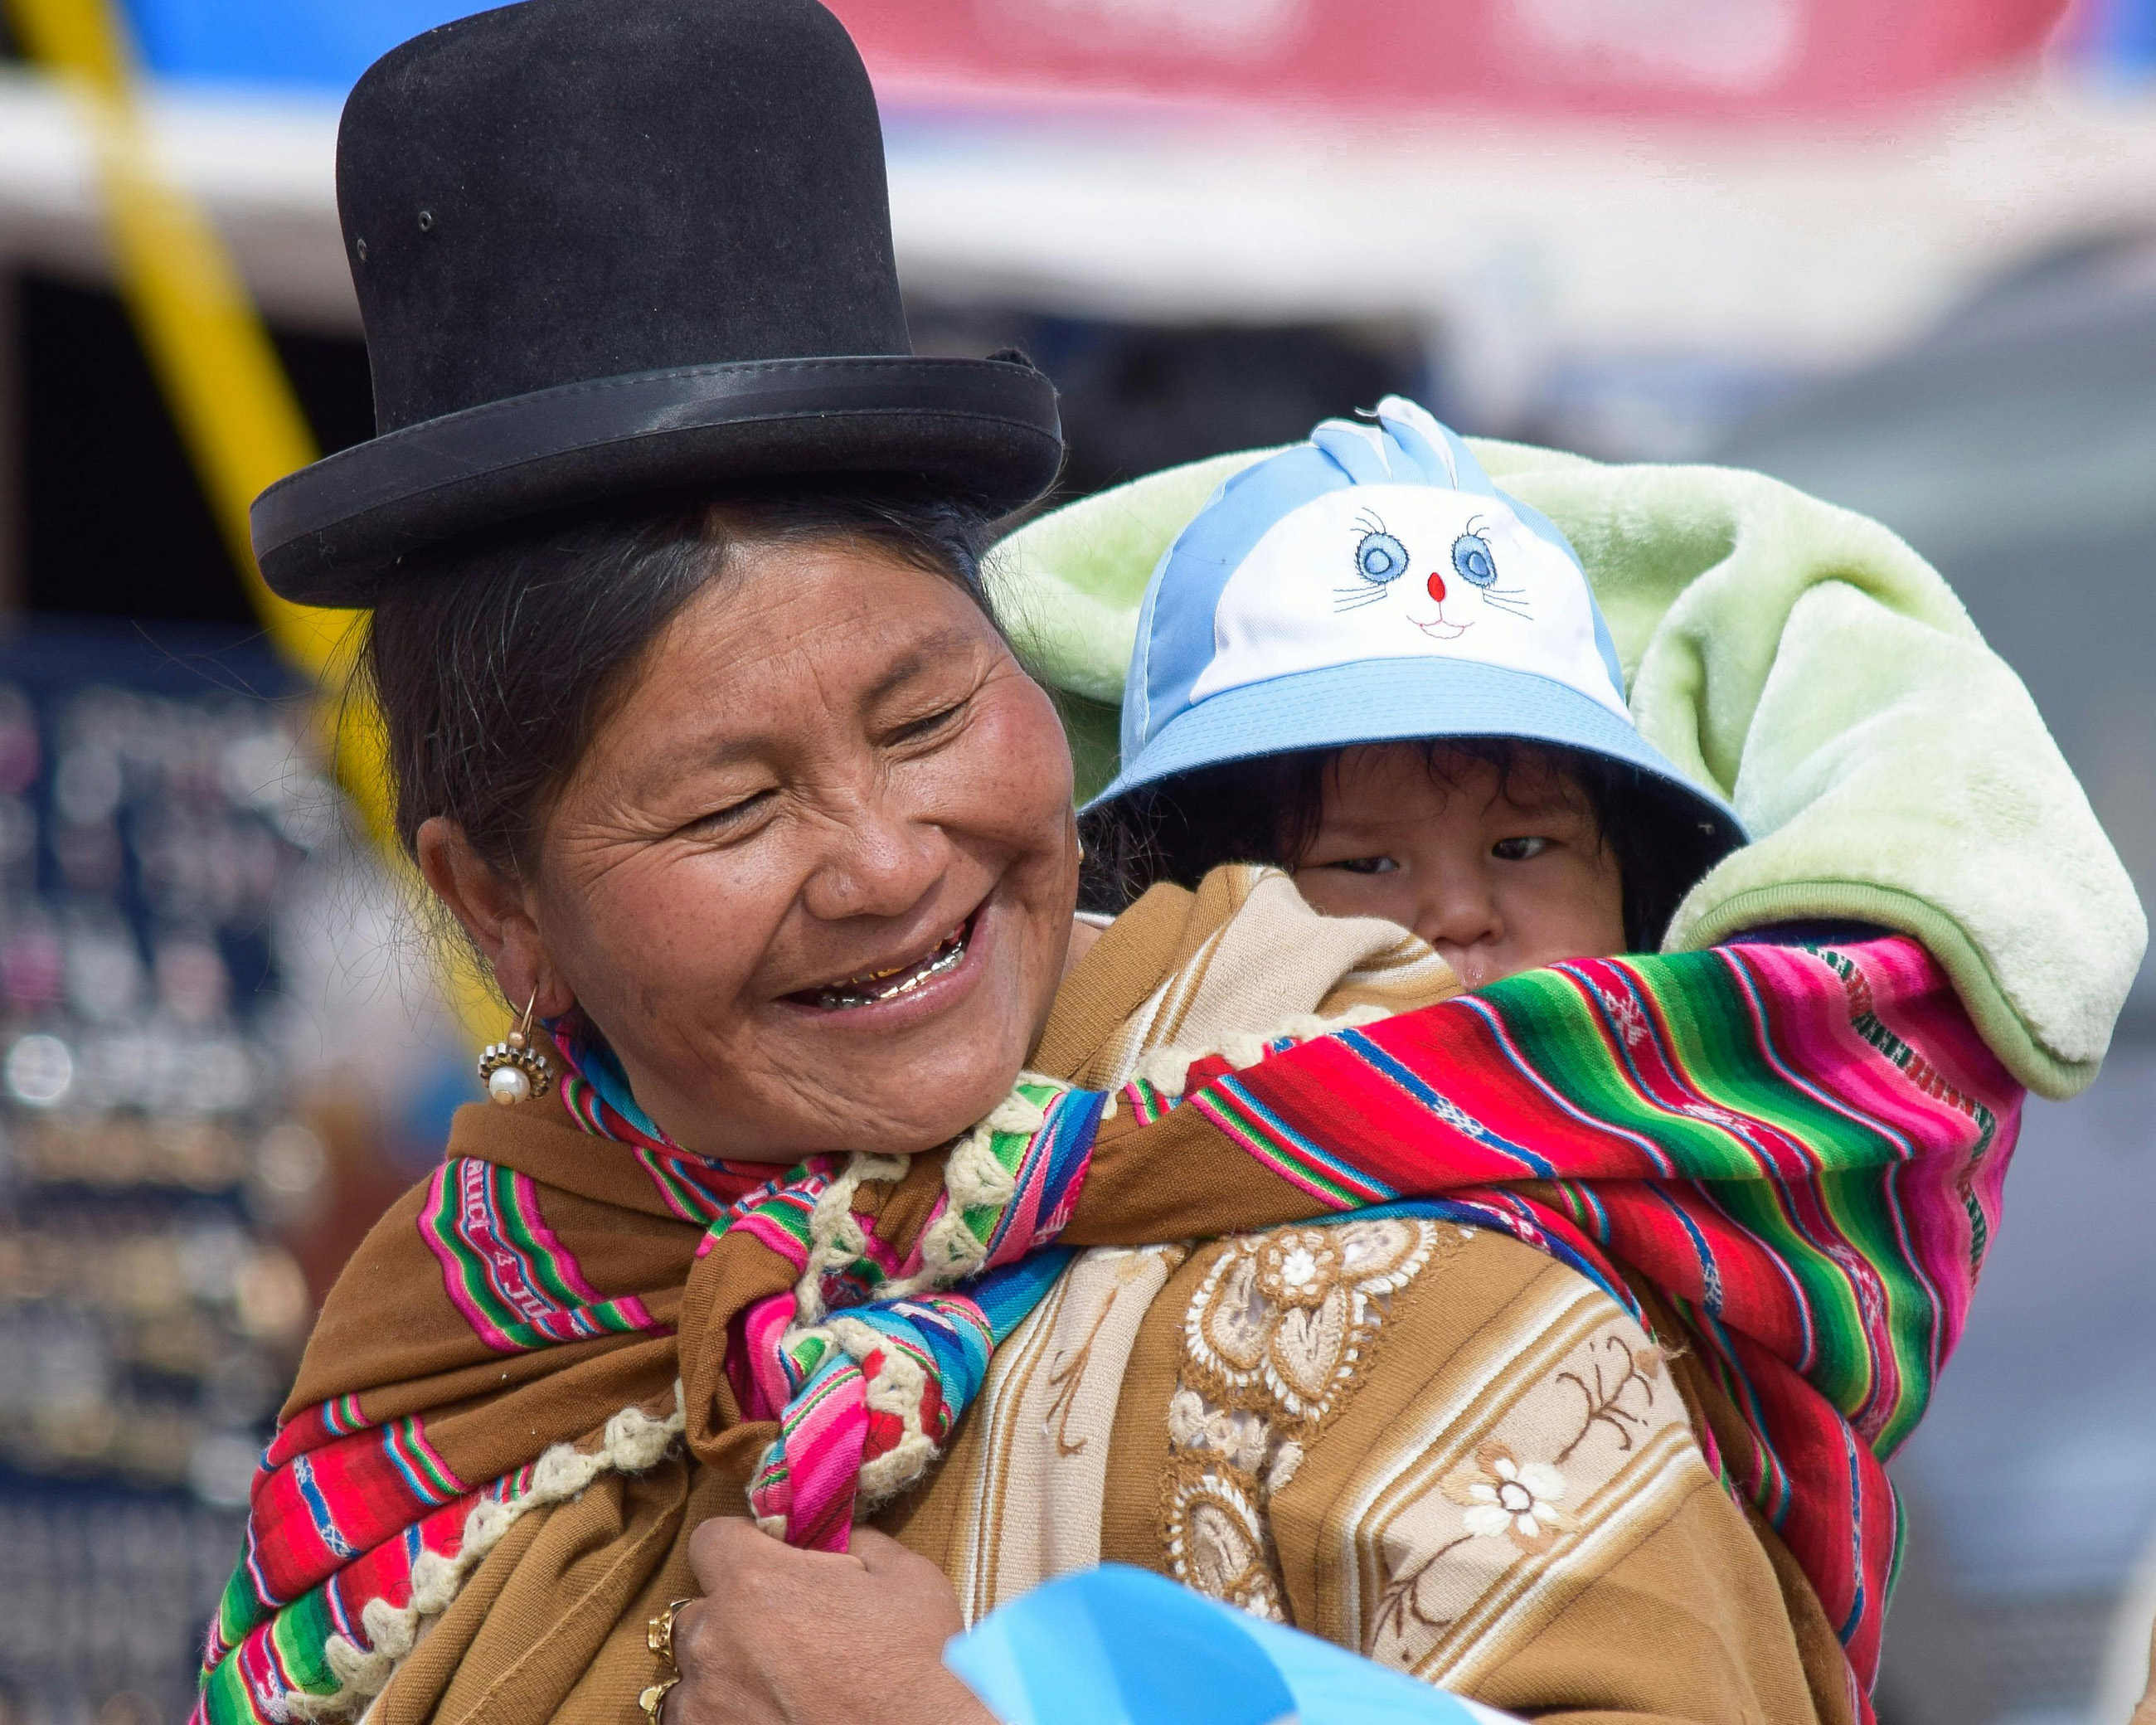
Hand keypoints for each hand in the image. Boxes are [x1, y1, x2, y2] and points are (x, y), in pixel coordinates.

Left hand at [666, 1519, 997, 1724]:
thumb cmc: (920, 1664)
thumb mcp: (904, 1575)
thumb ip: (855, 1542)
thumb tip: (836, 1539)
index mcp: (756, 1582)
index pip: (710, 1539)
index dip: (740, 1546)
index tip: (768, 1563)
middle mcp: (716, 1639)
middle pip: (700, 1609)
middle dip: (734, 1616)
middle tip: (787, 1635)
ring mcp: (706, 1703)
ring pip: (696, 1673)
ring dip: (725, 1673)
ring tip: (778, 1688)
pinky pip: (697, 1719)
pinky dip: (725, 1716)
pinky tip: (771, 1716)